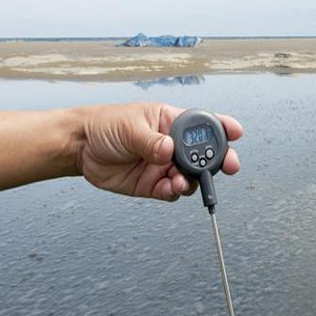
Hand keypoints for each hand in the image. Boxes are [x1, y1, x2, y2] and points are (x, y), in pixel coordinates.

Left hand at [77, 103, 242, 200]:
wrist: (80, 148)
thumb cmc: (105, 126)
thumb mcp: (130, 127)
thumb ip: (151, 141)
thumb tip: (169, 151)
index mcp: (172, 122)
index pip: (204, 124)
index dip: (223, 128)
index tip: (236, 133)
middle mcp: (173, 145)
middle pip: (205, 154)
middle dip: (219, 160)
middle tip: (228, 166)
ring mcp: (165, 166)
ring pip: (192, 176)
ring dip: (193, 180)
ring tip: (182, 181)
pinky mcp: (154, 185)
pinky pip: (173, 192)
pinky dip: (176, 192)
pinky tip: (170, 188)